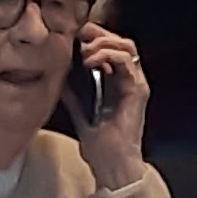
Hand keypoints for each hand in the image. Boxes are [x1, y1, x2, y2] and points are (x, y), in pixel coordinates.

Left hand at [70, 23, 153, 184]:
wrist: (111, 164)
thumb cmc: (99, 144)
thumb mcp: (78, 111)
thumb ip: (72, 93)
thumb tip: (57, 75)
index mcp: (116, 82)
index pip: (109, 46)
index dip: (92, 36)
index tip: (72, 35)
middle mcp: (128, 79)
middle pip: (119, 40)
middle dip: (97, 33)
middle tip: (77, 35)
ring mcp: (135, 83)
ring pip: (125, 45)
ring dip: (102, 42)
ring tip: (84, 51)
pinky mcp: (138, 89)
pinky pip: (126, 61)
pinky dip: (107, 55)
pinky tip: (91, 61)